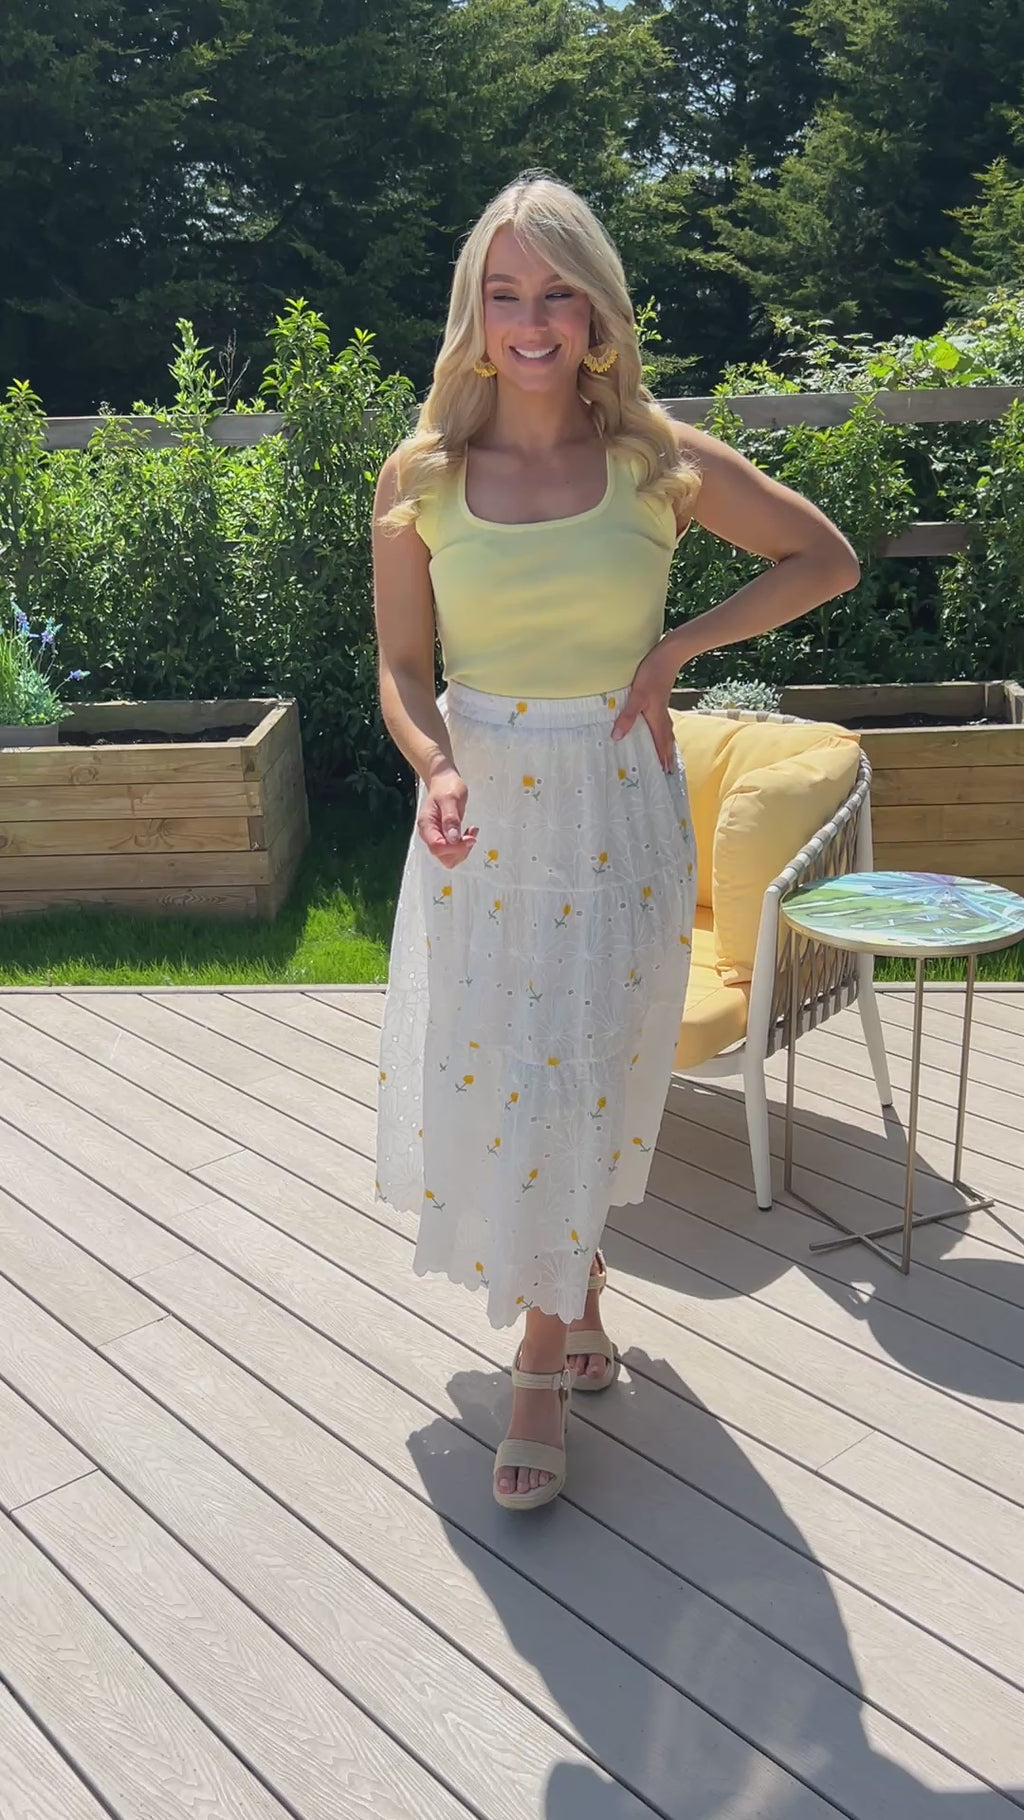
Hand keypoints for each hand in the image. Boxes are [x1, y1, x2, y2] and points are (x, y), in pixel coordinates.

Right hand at [417, 768, 478, 868]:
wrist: (444, 781)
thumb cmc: (446, 787)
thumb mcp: (451, 798)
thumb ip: (451, 818)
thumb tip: (453, 839)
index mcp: (427, 825)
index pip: (438, 847)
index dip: (455, 847)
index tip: (469, 837)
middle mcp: (429, 834)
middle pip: (443, 856)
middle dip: (460, 850)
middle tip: (471, 835)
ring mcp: (437, 837)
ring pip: (450, 857)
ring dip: (464, 848)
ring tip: (471, 832)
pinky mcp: (445, 837)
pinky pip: (454, 850)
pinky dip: (464, 845)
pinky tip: (469, 832)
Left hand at [610, 644, 678, 771]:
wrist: (668, 654)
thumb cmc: (652, 673)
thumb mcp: (637, 696)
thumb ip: (627, 716)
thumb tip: (617, 737)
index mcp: (657, 719)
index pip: (661, 744)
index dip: (662, 759)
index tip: (665, 774)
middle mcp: (662, 716)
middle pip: (666, 741)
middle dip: (666, 756)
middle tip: (667, 771)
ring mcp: (662, 707)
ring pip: (665, 731)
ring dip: (665, 745)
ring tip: (665, 755)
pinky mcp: (660, 699)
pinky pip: (662, 722)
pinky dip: (661, 731)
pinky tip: (656, 729)